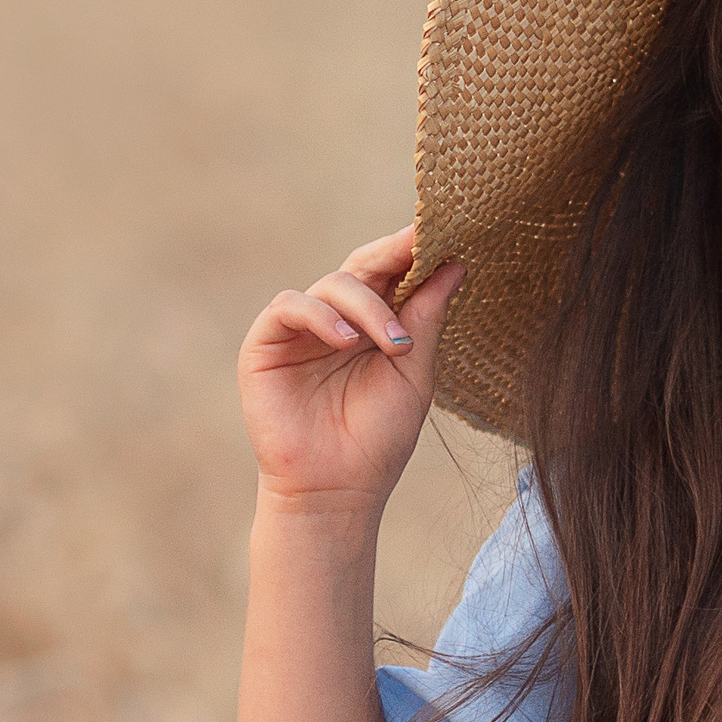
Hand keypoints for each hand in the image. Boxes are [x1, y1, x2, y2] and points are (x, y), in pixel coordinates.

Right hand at [237, 227, 463, 510]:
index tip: (444, 231)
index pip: (393, 274)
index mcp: (373, 324)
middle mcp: (337, 319)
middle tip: (421, 244)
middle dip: (393, 253)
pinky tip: (347, 342)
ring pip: (334, 284)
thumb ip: (427, 318)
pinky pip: (290, 306)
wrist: (337, 490)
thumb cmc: (377, 439)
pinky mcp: (266, 343)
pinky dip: (321, 316)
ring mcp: (301, 329)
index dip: (414, 252)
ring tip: (394, 344)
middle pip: (363, 265)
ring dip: (369, 307)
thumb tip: (455, 265)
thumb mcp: (414, 373)